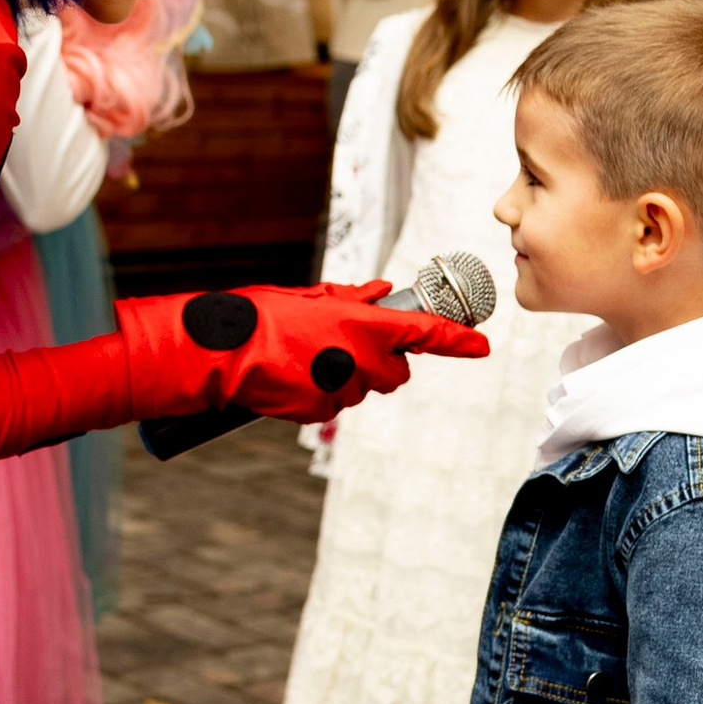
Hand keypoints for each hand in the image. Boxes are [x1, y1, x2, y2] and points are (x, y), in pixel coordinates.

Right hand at [116, 280, 487, 430]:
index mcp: (362, 323)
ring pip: (364, 387)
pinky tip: (297, 376)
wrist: (223, 353)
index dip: (456, 339)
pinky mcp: (321, 410)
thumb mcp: (311, 296)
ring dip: (349, 375)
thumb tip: (381, 294)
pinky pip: (336, 403)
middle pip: (396, 371)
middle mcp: (359, 357)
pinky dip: (324, 391)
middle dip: (383, 360)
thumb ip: (352, 299)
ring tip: (310, 357)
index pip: (424, 333)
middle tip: (348, 345)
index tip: (479, 344)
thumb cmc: (262, 315)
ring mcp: (341, 387)